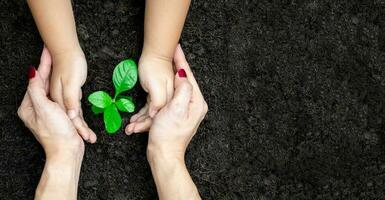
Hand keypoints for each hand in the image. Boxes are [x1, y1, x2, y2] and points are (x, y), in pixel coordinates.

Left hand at [18, 47, 83, 158]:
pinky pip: (61, 98)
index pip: (37, 80)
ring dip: (57, 77)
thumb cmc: (56, 132)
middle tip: (52, 52)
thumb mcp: (45, 108)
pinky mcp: (59, 116)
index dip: (43, 64)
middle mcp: (37, 108)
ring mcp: (48, 112)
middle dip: (49, 68)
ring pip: (53, 90)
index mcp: (30, 105)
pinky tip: (68, 83)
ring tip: (59, 63)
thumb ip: (36, 90)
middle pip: (44, 83)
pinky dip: (64, 89)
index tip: (48, 50)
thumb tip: (32, 72)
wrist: (68, 151)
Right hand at [49, 47, 96, 142]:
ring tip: (90, 138)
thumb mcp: (71, 83)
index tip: (85, 139)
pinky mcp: (68, 92)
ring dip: (81, 126)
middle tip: (89, 141)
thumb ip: (69, 99)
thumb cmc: (70, 64)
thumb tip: (72, 116)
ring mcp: (62, 95)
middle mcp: (58, 98)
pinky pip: (74, 107)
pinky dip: (79, 116)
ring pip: (72, 114)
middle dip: (80, 131)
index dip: (78, 129)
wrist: (66, 48)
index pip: (68, 117)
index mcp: (57, 98)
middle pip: (70, 118)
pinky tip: (84, 122)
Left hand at [125, 53, 174, 133]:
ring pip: (152, 114)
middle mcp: (170, 100)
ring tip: (129, 127)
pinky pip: (150, 108)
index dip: (149, 124)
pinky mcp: (159, 94)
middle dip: (143, 125)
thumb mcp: (157, 86)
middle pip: (156, 117)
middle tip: (130, 129)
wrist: (156, 52)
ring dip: (141, 121)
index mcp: (171, 100)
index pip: (160, 116)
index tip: (137, 130)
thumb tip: (155, 114)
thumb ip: (159, 101)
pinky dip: (142, 114)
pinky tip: (134, 118)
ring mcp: (165, 97)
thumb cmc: (154, 68)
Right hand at [147, 44, 207, 158]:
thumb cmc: (168, 134)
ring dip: (168, 78)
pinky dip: (164, 91)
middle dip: (176, 66)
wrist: (163, 154)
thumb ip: (183, 89)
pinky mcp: (176, 115)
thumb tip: (182, 75)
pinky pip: (170, 97)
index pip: (188, 76)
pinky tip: (160, 84)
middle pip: (183, 80)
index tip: (176, 47)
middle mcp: (193, 105)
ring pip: (175, 88)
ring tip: (165, 63)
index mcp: (196, 102)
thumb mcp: (176, 108)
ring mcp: (185, 110)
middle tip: (171, 52)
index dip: (181, 60)